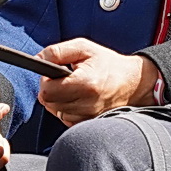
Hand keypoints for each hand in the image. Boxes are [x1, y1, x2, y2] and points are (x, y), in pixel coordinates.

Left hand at [35, 38, 158, 126]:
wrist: (132, 82)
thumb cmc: (106, 63)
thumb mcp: (83, 48)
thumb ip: (57, 52)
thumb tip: (37, 59)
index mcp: (85, 83)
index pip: (48, 91)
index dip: (45, 80)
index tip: (51, 73)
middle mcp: (87, 103)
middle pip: (49, 102)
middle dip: (49, 89)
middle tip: (60, 79)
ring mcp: (88, 116)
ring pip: (55, 111)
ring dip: (56, 100)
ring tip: (70, 87)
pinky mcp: (89, 123)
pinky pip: (65, 119)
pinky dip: (65, 109)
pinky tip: (74, 98)